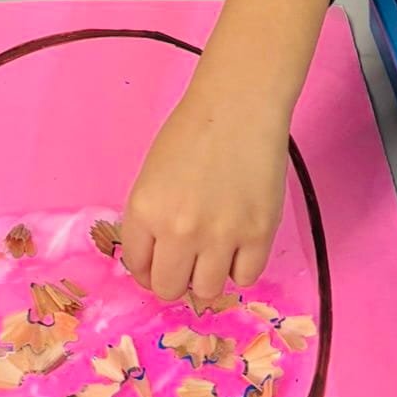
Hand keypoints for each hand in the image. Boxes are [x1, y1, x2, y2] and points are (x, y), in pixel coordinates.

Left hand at [121, 82, 288, 301]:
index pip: (137, 267)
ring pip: (207, 291)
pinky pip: (246, 277)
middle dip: (175, 279)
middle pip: (169, 289)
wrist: (239, 106)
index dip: (147, 269)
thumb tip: (158, 260)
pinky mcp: (258, 235)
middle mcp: (178, 230)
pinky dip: (241, 267)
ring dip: (208, 277)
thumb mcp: (152, 175)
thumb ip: (150, 219)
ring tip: (215, 252)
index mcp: (144, 210)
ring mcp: (221, 236)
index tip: (159, 263)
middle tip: (186, 263)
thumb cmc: (192, 131)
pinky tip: (240, 244)